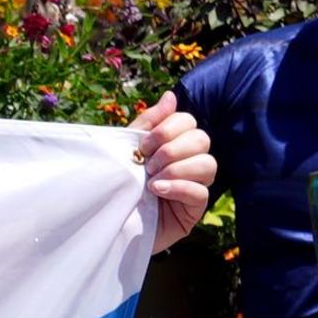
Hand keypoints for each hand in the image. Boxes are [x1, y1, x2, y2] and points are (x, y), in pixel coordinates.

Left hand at [128, 92, 214, 253]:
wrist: (108, 222)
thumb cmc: (119, 184)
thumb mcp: (129, 148)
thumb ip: (149, 122)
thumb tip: (171, 95)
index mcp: (175, 144)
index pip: (188, 122)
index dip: (167, 129)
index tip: (142, 146)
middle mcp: (189, 162)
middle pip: (202, 139)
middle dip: (171, 149)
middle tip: (147, 165)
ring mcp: (195, 186)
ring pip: (208, 164)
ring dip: (176, 168)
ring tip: (152, 181)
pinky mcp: (193, 211)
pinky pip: (202, 192)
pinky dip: (179, 187)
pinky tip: (158, 191)